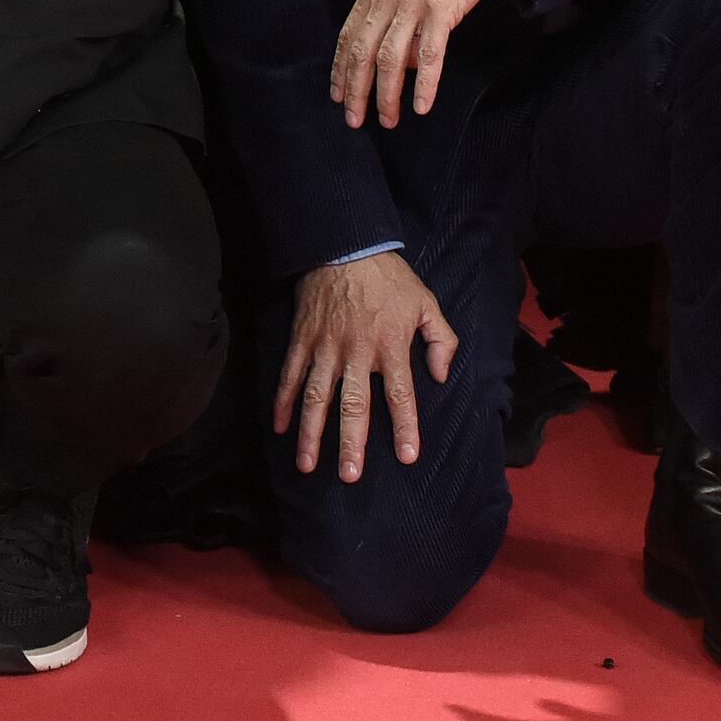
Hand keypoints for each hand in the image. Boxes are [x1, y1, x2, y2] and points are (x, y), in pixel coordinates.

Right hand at [277, 250, 459, 481]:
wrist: (345, 244)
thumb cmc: (389, 279)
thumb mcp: (427, 303)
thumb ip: (442, 340)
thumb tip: (440, 376)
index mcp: (391, 346)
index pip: (400, 394)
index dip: (404, 427)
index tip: (407, 456)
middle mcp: (357, 353)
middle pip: (354, 405)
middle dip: (351, 442)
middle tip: (349, 475)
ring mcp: (325, 348)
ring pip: (316, 396)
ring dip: (311, 432)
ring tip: (308, 464)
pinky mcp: (302, 340)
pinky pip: (290, 375)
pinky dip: (283, 402)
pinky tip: (279, 428)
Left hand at [333, 0, 515, 130]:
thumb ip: (389, 9)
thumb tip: (394, 55)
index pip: (348, 36)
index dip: (341, 69)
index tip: (338, 96)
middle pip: (363, 52)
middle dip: (356, 90)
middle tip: (355, 120)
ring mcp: (413, 2)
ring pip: (392, 59)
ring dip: (387, 95)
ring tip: (387, 120)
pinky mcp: (441, 8)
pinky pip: (429, 54)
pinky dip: (425, 84)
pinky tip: (421, 105)